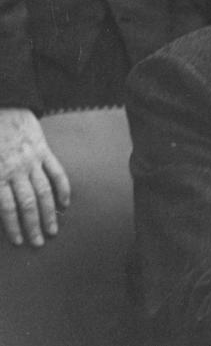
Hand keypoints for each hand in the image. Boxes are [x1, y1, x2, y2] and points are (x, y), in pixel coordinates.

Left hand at [0, 108, 70, 246]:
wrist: (2, 107)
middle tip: (38, 242)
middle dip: (33, 225)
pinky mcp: (44, 150)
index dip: (13, 225)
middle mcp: (16, 169)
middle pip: (28, 203)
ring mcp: (33, 160)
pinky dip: (63, 189)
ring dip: (49, 212)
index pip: (7, 207)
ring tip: (52, 230)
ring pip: (44, 191)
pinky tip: (65, 203)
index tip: (18, 240)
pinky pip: (57, 172)